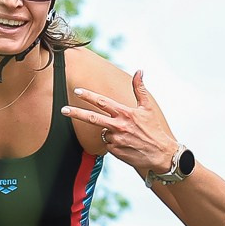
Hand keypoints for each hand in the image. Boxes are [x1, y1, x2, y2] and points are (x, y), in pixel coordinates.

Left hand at [64, 69, 181, 179]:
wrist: (161, 154)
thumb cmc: (154, 129)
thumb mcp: (147, 108)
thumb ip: (139, 89)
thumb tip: (139, 71)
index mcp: (124, 113)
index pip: (102, 102)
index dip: (88, 96)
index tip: (77, 91)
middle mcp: (117, 126)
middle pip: (91, 118)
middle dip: (75, 113)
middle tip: (63, 110)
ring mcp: (115, 139)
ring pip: (103, 132)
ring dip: (109, 132)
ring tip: (126, 135)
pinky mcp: (115, 151)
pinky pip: (108, 144)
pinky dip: (113, 143)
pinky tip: (126, 144)